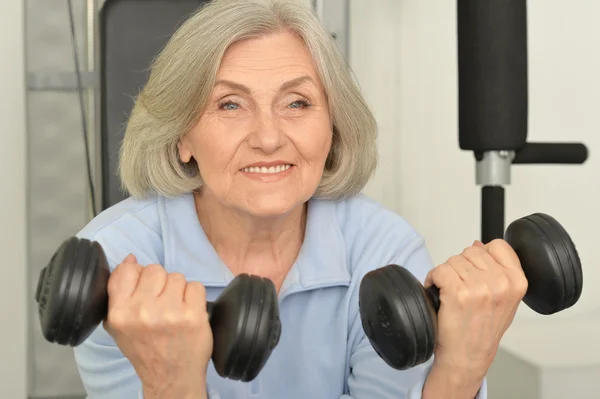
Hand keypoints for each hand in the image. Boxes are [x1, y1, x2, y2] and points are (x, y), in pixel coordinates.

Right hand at [104, 254, 212, 398]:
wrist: (170, 376)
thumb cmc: (145, 348)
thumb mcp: (119, 325)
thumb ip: (119, 291)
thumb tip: (130, 259)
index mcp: (120, 313)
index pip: (128, 270)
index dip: (139, 275)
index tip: (145, 288)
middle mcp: (142, 312)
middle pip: (155, 270)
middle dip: (161, 282)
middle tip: (163, 302)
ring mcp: (169, 313)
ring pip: (177, 277)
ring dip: (179, 290)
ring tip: (175, 309)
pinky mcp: (193, 315)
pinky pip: (196, 286)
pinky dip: (195, 297)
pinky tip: (189, 312)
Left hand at [422, 239, 527, 397]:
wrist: (468, 356)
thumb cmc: (483, 330)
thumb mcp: (502, 299)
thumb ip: (497, 270)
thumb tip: (478, 244)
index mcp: (517, 282)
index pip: (498, 246)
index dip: (482, 257)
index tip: (477, 274)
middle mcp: (501, 283)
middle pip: (472, 251)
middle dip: (462, 267)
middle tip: (463, 289)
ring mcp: (480, 288)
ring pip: (454, 260)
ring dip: (447, 274)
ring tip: (452, 294)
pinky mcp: (458, 293)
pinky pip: (439, 270)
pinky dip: (433, 279)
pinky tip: (439, 292)